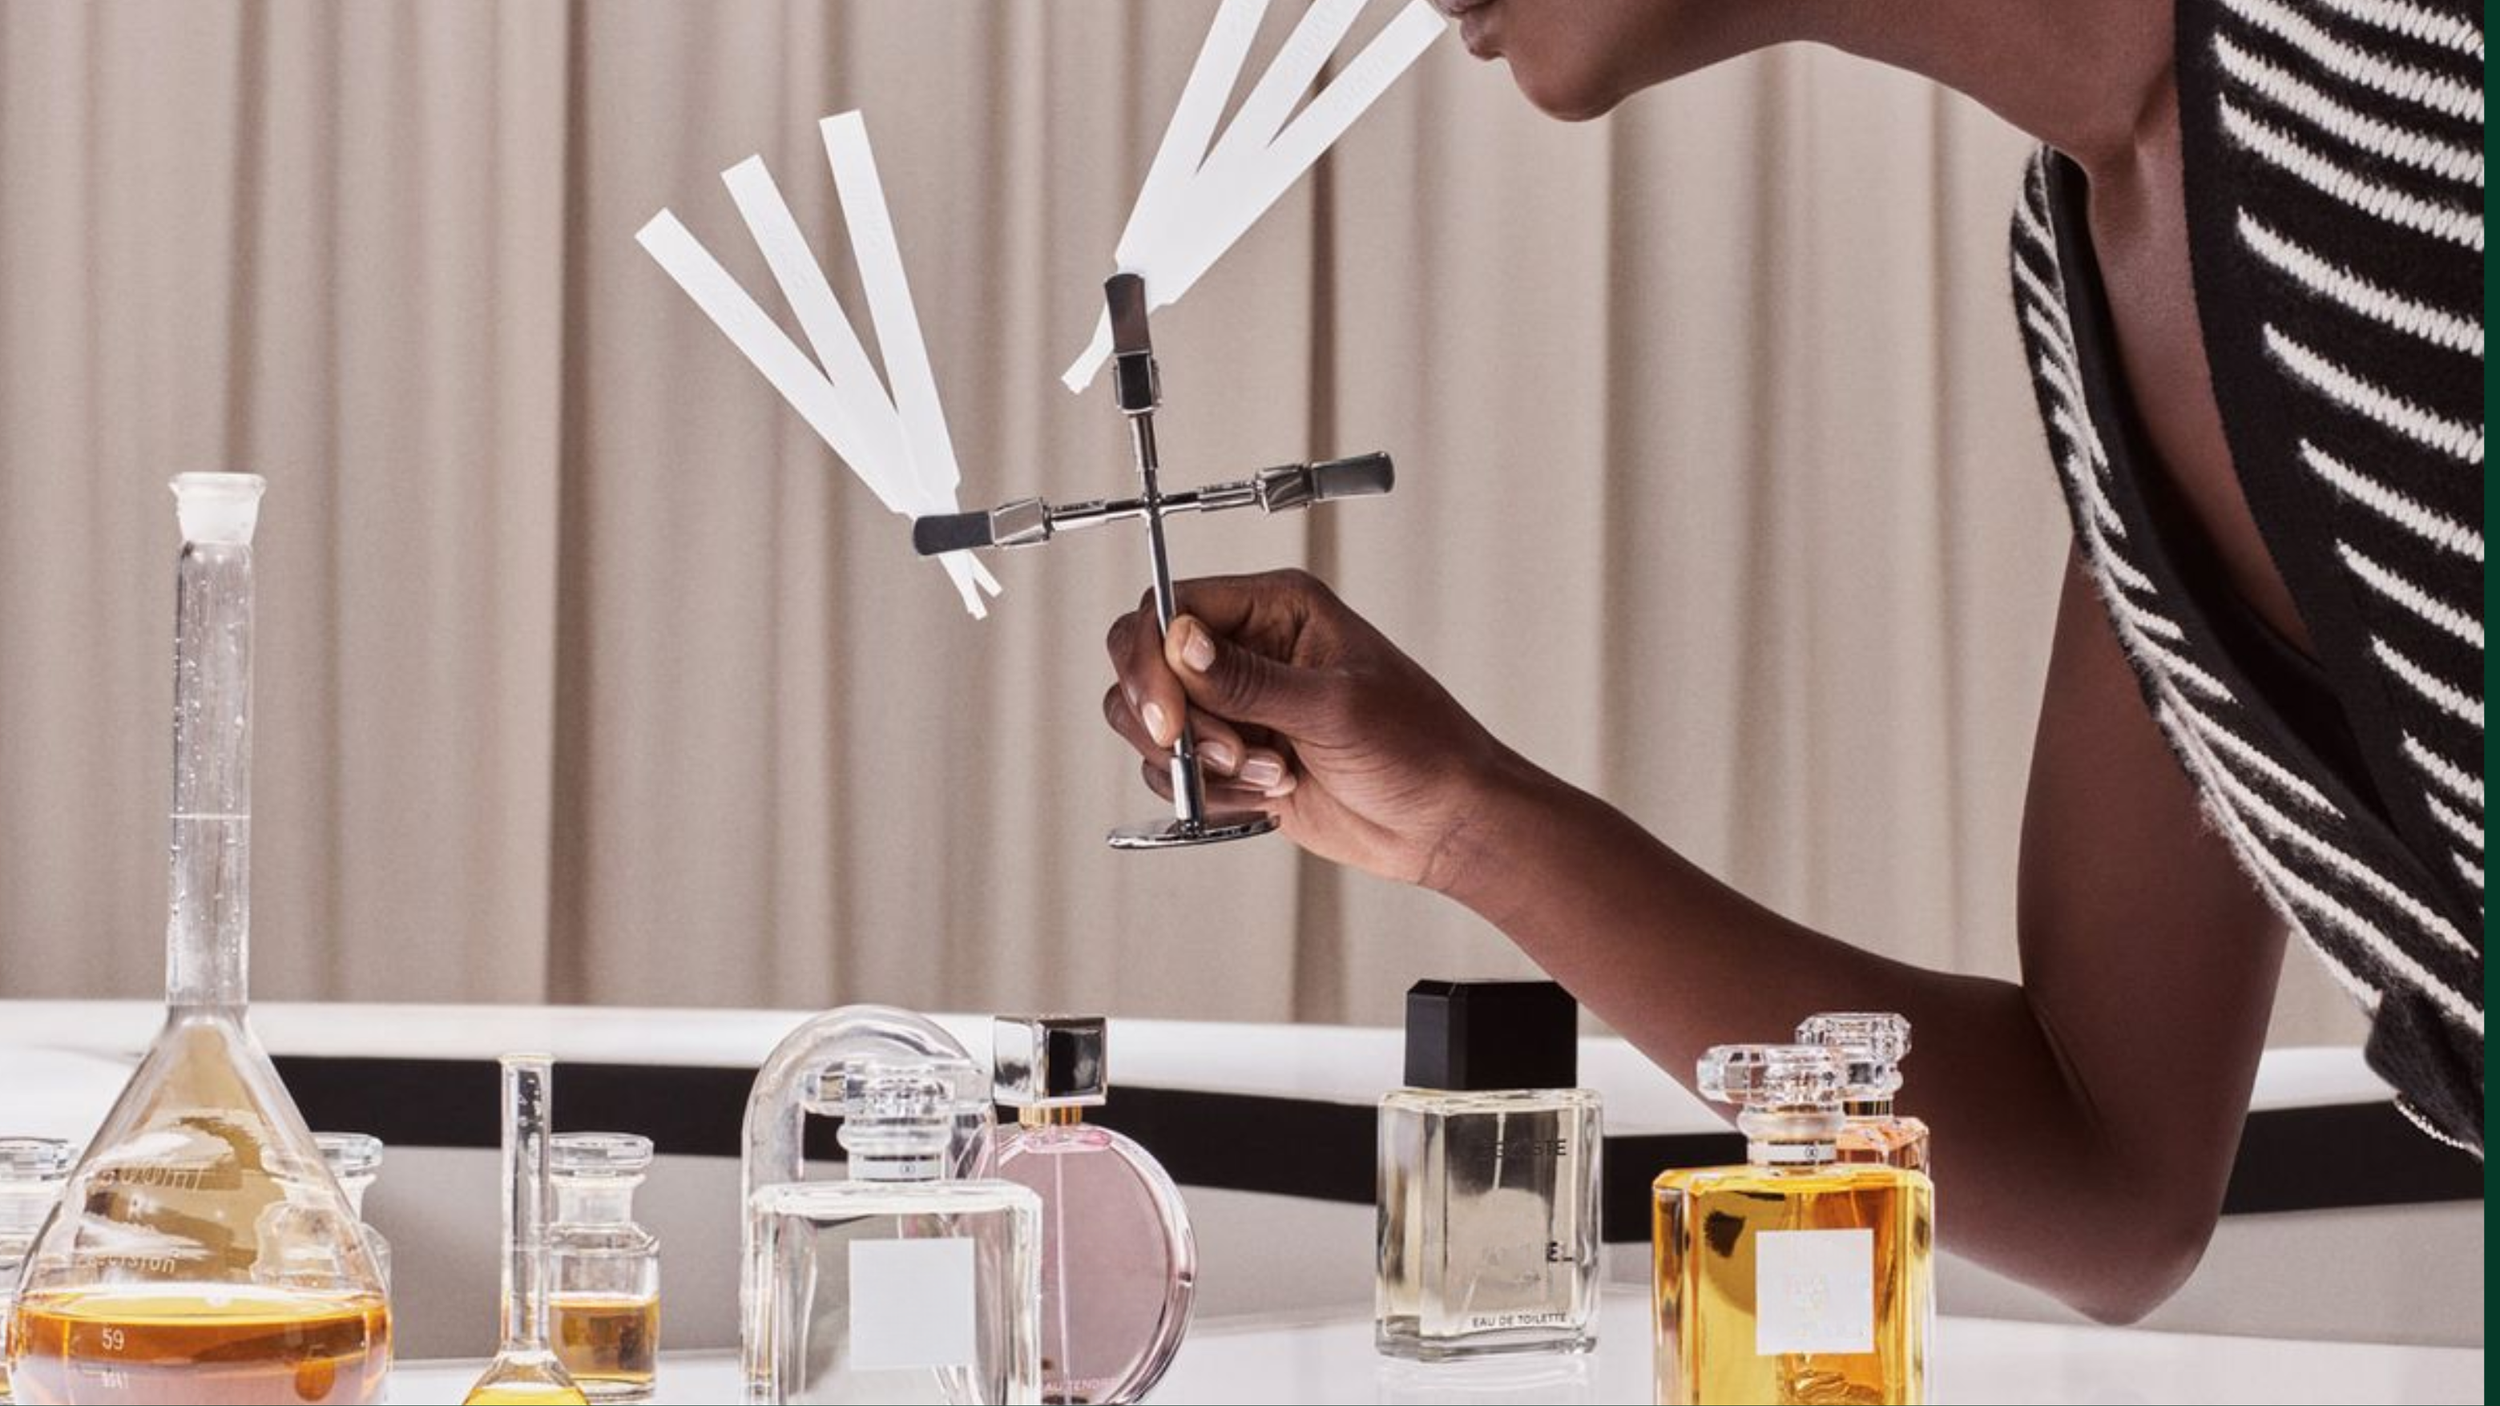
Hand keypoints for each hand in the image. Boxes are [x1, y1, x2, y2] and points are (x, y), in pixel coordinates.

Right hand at [1102, 570, 1520, 887]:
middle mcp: (1247, 648)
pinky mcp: (1232, 757)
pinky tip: (1269, 796)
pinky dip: (1208, 794)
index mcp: (1276, 608)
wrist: (1441, 821)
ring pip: (1151, 721)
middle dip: (1166, 716)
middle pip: (1145, 659)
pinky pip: (1176, 771)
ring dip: (1196, 763)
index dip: (1153, 659)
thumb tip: (1181, 641)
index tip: (1167, 717)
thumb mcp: (1335, 707)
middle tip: (1211, 754)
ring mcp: (1236, 704)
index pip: (1172, 606)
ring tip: (1267, 775)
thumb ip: (1248, 679)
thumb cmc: (1418, 746)